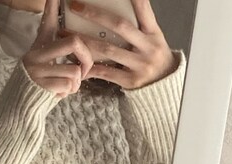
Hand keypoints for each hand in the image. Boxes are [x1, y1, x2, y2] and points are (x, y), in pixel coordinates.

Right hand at [22, 0, 93, 97]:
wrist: (20, 106)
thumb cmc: (41, 86)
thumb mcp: (48, 67)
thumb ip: (62, 57)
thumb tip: (84, 58)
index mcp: (40, 46)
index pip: (47, 22)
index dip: (52, 6)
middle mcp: (37, 54)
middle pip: (74, 42)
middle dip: (87, 58)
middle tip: (84, 70)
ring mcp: (38, 69)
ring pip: (74, 70)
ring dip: (77, 83)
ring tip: (67, 86)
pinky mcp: (42, 85)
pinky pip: (69, 85)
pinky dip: (70, 92)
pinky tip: (59, 93)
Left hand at [61, 0, 178, 89]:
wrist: (164, 88)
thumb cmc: (155, 57)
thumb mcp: (153, 38)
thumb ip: (139, 23)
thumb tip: (122, 3)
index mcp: (153, 34)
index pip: (144, 10)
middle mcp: (148, 48)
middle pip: (120, 26)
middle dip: (95, 14)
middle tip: (75, 6)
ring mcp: (139, 65)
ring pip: (108, 50)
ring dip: (85, 41)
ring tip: (67, 34)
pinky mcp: (131, 81)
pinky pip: (106, 72)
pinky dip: (91, 67)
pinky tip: (77, 62)